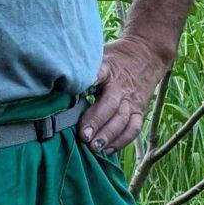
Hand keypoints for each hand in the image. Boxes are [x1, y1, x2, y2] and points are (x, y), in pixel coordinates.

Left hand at [80, 35, 167, 153]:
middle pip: (110, 105)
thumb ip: (84, 68)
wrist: (147, 54)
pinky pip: (134, 129)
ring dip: (109, 135)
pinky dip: (122, 141)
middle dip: (97, 121)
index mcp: (109, 69)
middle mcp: (121, 86)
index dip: (88, 84)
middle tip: (83, 136)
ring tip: (95, 147)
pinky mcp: (140, 110)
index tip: (75, 93)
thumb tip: (56, 78)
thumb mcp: (100, 55)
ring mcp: (132, 100)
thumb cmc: (116, 58)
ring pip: (123, 120)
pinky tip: (108, 150)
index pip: (98, 74)